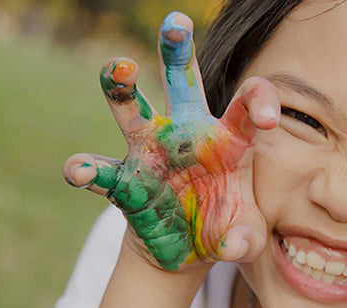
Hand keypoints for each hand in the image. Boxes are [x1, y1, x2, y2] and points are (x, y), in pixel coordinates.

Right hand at [62, 12, 280, 270]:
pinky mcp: (126, 179)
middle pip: (183, 83)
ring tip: (117, 67)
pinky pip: (102, 170)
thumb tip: (232, 246)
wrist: (190, 246)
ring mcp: (152, 152)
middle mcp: (187, 134)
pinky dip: (88, 170)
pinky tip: (78, 171)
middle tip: (177, 22)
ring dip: (121, 87)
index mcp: (229, 140)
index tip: (268, 117)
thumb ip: (245, 238)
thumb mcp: (246, 235)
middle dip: (178, 51)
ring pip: (132, 109)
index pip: (246, 106)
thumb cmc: (228, 227)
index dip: (259, 101)